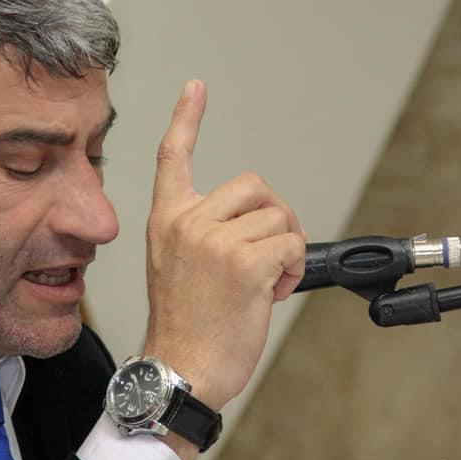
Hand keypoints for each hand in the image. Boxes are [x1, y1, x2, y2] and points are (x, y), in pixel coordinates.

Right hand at [143, 80, 305, 415]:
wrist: (180, 370)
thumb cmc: (184, 326)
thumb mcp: (176, 267)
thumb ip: (204, 232)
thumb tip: (255, 221)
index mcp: (167, 220)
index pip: (173, 157)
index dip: (186, 118)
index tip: (196, 88)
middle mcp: (188, 222)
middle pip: (254, 185)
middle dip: (275, 215)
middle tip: (272, 251)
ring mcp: (215, 241)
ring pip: (278, 217)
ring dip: (285, 248)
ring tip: (266, 282)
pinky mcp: (245, 262)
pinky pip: (291, 244)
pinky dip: (292, 268)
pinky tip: (273, 291)